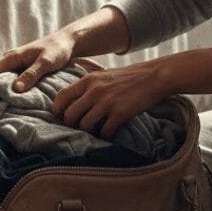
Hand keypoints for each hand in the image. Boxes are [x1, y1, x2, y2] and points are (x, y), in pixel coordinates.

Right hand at [0, 31, 75, 105]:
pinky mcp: (22, 71)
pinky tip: (19, 102)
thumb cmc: (57, 49)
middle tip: (1, 110)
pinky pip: (10, 82)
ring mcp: (15, 66)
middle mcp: (9, 61)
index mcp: (11, 57)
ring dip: (1, 94)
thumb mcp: (46, 62)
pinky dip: (11, 92)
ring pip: (0, 81)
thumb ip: (31, 74)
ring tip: (10, 108)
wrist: (67, 42)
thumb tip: (16, 89)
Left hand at [52, 60, 174, 139]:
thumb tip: (71, 93)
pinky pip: (105, 132)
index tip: (62, 119)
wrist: (154, 76)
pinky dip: (106, 137)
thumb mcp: (103, 74)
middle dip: (72, 126)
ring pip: (85, 126)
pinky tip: (110, 135)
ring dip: (89, 133)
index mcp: (88, 80)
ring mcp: (106, 102)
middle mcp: (94, 90)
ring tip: (95, 133)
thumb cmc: (128, 77)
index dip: (58, 111)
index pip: (61, 97)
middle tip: (79, 130)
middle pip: (70, 116)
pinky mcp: (120, 112)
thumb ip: (87, 82)